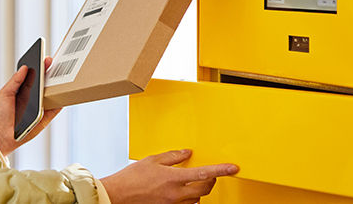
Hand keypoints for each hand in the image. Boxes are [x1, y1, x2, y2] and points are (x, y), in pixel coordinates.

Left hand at [0, 57, 61, 155]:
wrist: (3, 134)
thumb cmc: (3, 113)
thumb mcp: (5, 93)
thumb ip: (15, 81)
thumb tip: (24, 67)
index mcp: (25, 88)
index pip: (36, 75)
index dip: (41, 66)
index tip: (45, 59)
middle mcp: (36, 96)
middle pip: (46, 82)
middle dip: (51, 72)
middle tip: (53, 64)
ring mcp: (42, 106)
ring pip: (53, 94)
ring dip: (57, 86)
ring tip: (59, 77)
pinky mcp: (46, 117)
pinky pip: (56, 108)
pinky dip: (60, 102)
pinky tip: (61, 95)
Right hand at [100, 149, 238, 203]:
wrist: (119, 195)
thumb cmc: (131, 178)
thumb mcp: (152, 160)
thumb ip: (172, 156)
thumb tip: (186, 153)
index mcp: (173, 178)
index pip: (204, 173)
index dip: (221, 170)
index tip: (233, 168)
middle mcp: (176, 193)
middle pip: (205, 188)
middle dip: (212, 180)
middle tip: (212, 173)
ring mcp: (174, 203)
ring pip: (197, 198)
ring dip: (200, 189)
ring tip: (193, 181)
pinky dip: (190, 197)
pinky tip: (183, 191)